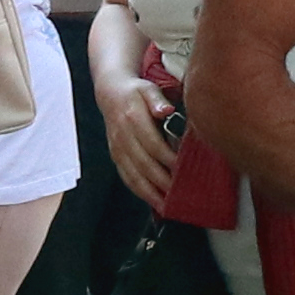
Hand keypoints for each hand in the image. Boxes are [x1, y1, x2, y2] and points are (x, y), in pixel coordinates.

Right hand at [96, 75, 176, 210]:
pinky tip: (152, 200)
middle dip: (162, 182)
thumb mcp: (148, 89)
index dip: (168, 159)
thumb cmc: (135, 92)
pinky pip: (126, 177)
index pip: (153, 144)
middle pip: (144, 164)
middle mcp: (123, 136)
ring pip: (133, 175)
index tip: (184, 170)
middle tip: (180, 194)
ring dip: (150, 193)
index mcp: (133, 119)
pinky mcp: (115, 156)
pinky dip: (139, 191)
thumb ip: (157, 100)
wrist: (110, 93)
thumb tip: (166, 110)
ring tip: (166, 206)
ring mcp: (117, 148)